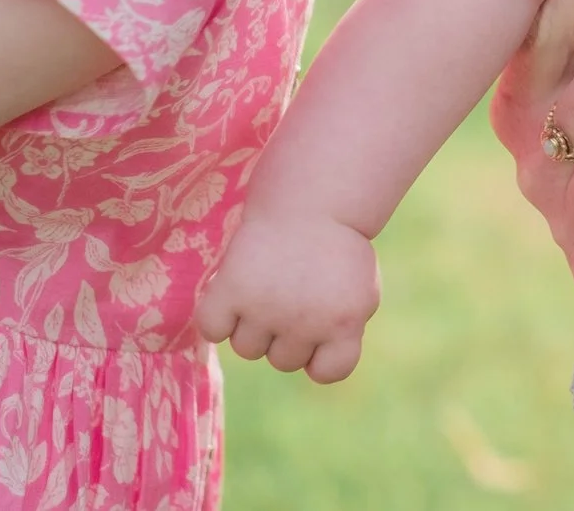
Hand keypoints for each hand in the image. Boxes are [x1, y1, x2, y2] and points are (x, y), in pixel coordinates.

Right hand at [196, 211, 379, 383]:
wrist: (312, 200)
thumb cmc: (337, 248)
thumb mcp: (361, 291)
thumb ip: (344, 331)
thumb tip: (313, 365)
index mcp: (345, 323)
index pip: (329, 372)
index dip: (322, 353)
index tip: (322, 325)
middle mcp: (306, 321)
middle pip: (283, 361)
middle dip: (286, 334)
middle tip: (293, 293)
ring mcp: (267, 308)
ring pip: (247, 349)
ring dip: (253, 325)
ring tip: (267, 287)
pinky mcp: (231, 289)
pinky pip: (212, 329)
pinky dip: (218, 316)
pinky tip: (236, 292)